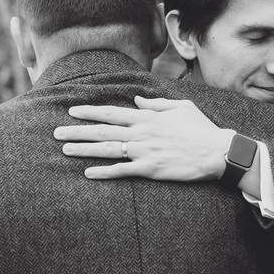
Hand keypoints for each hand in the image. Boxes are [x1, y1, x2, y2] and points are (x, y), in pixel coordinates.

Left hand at [55, 97, 232, 180]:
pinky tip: (88, 173)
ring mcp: (145, 151)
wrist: (217, 151)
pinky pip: (122, 171)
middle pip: (103, 130)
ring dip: (84, 149)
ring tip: (65, 150)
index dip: (90, 111)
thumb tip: (137, 101)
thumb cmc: (202, 129)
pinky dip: (104, 172)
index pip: (112, 112)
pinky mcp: (150, 169)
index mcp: (148, 117)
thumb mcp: (181, 107)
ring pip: (107, 149)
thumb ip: (156, 104)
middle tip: (56, 133)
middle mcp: (142, 132)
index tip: (72, 110)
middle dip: (77, 131)